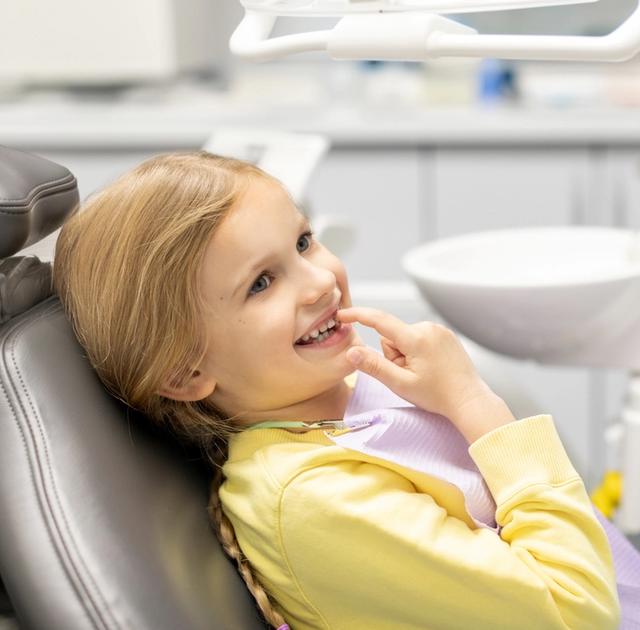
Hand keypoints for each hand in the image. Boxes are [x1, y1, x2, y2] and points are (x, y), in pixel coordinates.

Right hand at [337, 307, 492, 421]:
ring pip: (405, 337)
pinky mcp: (445, 334)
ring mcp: (439, 330)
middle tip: (408, 374)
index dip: (358, 315)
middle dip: (393, 354)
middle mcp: (428, 327)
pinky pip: (419, 338)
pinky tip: (431, 367)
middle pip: (392, 336)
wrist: (469, 400)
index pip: (380, 320)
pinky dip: (418, 351)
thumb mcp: (400, 384)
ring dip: (406, 354)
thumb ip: (374, 366)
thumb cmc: (437, 396)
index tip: (342, 315)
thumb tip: (351, 351)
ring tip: (422, 372)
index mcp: (416, 338)